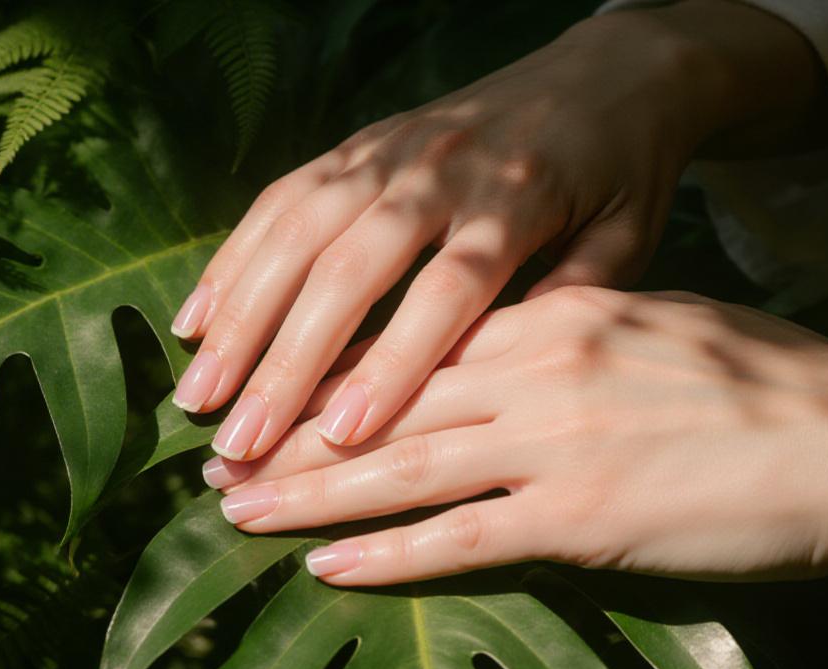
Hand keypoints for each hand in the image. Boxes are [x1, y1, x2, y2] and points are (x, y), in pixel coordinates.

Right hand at [168, 1, 827, 461]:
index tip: (344, 436)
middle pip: (350, 266)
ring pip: (298, 231)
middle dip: (288, 357)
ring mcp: (391, 149)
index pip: (448, 290)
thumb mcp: (631, 237)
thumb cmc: (622, 171)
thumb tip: (505, 386)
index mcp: (518, 199)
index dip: (396, 362)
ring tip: (197, 393)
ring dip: (240, 314)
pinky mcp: (360, 143)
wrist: (607, 70)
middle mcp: (442, 169)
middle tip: (241, 440)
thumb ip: (576, 303)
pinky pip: (282, 197)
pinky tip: (197, 317)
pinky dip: (234, 257)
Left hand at [208, 288, 827, 614]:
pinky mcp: (580, 518)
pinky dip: (386, 556)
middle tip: (223, 456)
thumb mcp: (658, 328)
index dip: (337, 369)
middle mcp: (537, 370)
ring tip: (240, 509)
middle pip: (387, 403)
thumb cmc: (768, 384)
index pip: (418, 343)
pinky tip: (329, 567)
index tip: (280, 388)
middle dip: (295, 432)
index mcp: (558, 318)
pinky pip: (460, 539)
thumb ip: (576, 339)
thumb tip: (517, 359)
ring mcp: (553, 445)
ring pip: (401, 467)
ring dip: (310, 494)